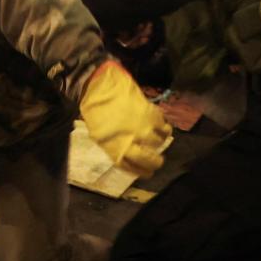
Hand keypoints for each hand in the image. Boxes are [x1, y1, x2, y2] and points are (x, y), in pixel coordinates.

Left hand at [79, 61, 171, 177]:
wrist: (100, 88)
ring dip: (161, 141)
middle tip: (158, 159)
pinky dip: (165, 127)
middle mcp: (133, 143)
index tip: (149, 171)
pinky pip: (164, 125)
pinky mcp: (151, 114)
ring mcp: (144, 128)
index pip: (136, 169)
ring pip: (160, 142)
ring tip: (160, 138)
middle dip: (157, 162)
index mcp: (118, 151)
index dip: (145, 172)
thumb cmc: (95, 113)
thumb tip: (128, 152)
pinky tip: (162, 125)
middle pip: (152, 160)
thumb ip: (115, 147)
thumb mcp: (100, 137)